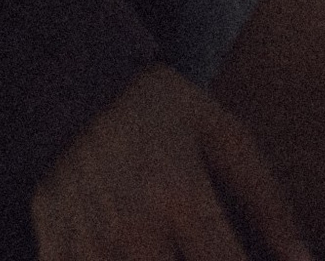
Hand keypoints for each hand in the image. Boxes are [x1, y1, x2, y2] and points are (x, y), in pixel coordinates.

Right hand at [31, 65, 314, 260]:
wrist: (68, 81)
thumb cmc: (157, 111)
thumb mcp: (221, 134)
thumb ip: (268, 202)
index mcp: (181, 196)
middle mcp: (134, 229)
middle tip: (200, 246)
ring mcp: (89, 248)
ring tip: (174, 246)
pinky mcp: (56, 255)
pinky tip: (135, 251)